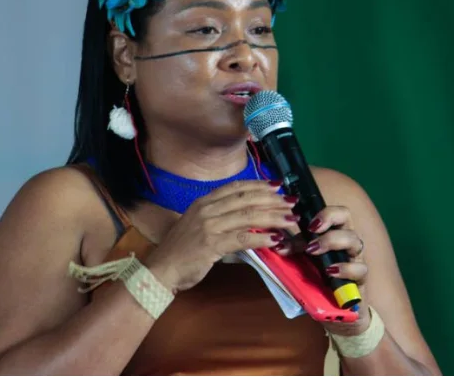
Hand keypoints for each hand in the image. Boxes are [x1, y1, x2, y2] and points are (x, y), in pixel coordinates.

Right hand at [145, 180, 299, 291]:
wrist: (161, 269)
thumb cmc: (182, 250)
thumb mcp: (199, 226)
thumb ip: (221, 219)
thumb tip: (248, 220)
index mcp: (204, 202)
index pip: (236, 187)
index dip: (259, 185)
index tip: (277, 185)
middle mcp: (207, 209)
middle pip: (246, 199)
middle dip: (271, 199)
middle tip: (291, 201)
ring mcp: (209, 226)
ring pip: (247, 216)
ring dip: (272, 217)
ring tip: (290, 220)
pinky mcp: (211, 244)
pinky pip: (242, 238)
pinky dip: (261, 238)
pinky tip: (275, 240)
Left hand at [277, 205, 370, 335]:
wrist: (336, 306)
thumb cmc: (320, 275)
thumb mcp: (304, 258)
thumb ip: (294, 247)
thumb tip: (276, 242)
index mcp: (333, 229)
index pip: (332, 210)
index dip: (321, 211)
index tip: (305, 220)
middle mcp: (347, 239)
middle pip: (346, 216)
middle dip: (328, 217)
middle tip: (311, 229)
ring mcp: (355, 257)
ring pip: (354, 240)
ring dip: (332, 241)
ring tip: (313, 250)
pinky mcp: (360, 278)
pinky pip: (360, 269)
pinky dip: (345, 268)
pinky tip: (330, 271)